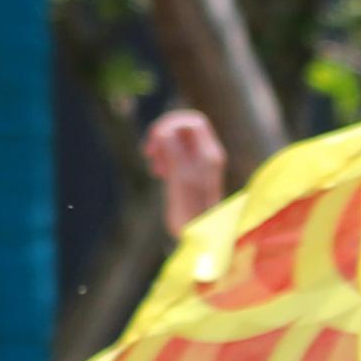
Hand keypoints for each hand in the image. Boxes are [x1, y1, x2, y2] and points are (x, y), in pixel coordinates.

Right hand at [141, 107, 231, 236]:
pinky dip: (164, 159)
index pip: (193, 120)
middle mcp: (209, 157)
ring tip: (155, 168)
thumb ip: (173, 150)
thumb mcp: (180, 178)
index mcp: (210, 154)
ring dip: (162, 147)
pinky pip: (177, 156)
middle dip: (163, 135)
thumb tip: (162, 130)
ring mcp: (202, 166)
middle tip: (150, 153)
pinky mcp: (193, 177)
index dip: (170, 123)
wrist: (200, 240)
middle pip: (184, 128)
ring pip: (179, 141)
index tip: (155, 140)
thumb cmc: (190, 212)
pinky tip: (158, 174)